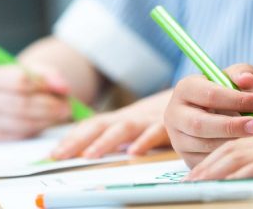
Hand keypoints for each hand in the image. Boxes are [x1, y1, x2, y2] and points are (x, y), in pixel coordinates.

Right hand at [0, 64, 72, 139]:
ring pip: (20, 123)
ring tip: (63, 113)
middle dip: (48, 107)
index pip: (18, 81)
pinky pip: (20, 135)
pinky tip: (50, 121)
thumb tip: (63, 88)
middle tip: (68, 107)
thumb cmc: (30, 82)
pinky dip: (39, 128)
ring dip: (46, 119)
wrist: (18, 96)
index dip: (42, 86)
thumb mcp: (40, 72)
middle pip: (19, 105)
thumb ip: (52, 76)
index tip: (63, 89)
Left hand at [51, 92, 171, 159]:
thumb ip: (120, 135)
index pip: (93, 124)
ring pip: (125, 127)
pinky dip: (146, 140)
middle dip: (78, 140)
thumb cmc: (166, 116)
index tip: (53, 153)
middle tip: (60, 155)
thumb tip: (90, 153)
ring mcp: (150, 119)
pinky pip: (157, 131)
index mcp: (124, 117)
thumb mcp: (140, 123)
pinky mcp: (169, 123)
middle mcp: (133, 116)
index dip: (73, 137)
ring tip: (89, 155)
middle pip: (102, 125)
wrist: (198, 97)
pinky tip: (135, 152)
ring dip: (105, 141)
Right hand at [164, 65, 252, 167]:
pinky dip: (225, 156)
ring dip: (231, 142)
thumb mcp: (234, 77)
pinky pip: (205, 161)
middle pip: (200, 124)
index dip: (236, 99)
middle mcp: (174, 114)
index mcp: (185, 88)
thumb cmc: (226, 91)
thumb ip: (243, 73)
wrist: (216, 111)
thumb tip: (248, 80)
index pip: (210, 95)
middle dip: (231, 126)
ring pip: (203, 145)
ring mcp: (177, 138)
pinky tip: (244, 148)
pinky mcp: (185, 157)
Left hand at [187, 116, 252, 180]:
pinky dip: (238, 176)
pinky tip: (224, 184)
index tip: (200, 174)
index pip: (243, 148)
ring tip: (194, 184)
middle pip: (234, 152)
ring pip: (241, 158)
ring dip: (214, 171)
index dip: (218, 160)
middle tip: (186, 182)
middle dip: (208, 167)